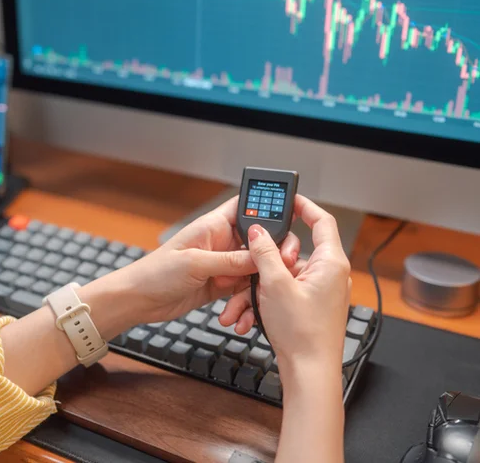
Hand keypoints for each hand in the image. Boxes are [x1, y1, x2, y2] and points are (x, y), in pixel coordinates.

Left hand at [88, 196, 299, 326]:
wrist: (138, 300)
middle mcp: (222, 242)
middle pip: (259, 241)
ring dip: (258, 284)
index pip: (247, 207)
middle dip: (271, 256)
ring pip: (255, 269)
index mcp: (214, 225)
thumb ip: (230, 260)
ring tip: (256, 300)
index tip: (289, 221)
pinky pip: (244, 289)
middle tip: (280, 268)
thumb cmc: (155, 272)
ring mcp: (223, 264)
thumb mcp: (195, 263)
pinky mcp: (221, 285)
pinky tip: (243, 314)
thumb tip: (261, 256)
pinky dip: (247, 301)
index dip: (268, 209)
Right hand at [219, 195, 350, 374]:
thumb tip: (258, 231)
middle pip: (292, 252)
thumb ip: (265, 253)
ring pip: (282, 277)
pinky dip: (264, 302)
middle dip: (264, 262)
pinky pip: (283, 294)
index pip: (321, 221)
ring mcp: (320, 292)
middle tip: (252, 269)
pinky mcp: (309, 307)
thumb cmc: (303, 333)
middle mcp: (329, 275)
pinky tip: (248, 317)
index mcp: (331, 263)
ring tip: (240, 305)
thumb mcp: (275, 285)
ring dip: (257, 288)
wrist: (309, 373)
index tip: (287, 198)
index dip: (304, 206)